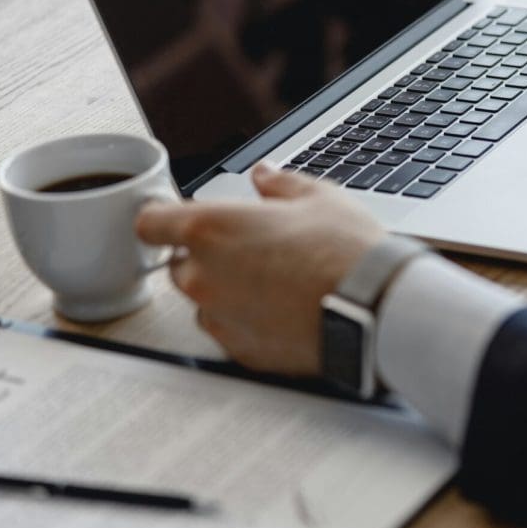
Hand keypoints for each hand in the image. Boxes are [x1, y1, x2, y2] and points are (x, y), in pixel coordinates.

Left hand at [135, 164, 385, 375]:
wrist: (376, 309)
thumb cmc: (347, 252)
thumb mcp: (318, 198)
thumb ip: (279, 185)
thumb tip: (265, 177)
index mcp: (212, 229)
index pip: (150, 223)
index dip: (164, 219)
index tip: (178, 220)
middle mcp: (203, 276)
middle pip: (180, 263)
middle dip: (207, 255)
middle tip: (254, 249)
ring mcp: (219, 317)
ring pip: (205, 300)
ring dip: (227, 290)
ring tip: (277, 283)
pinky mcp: (240, 350)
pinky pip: (230, 330)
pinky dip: (248, 321)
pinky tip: (285, 310)